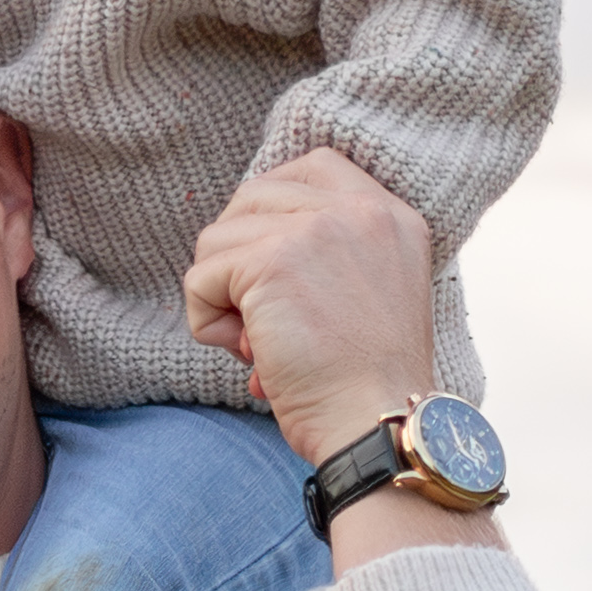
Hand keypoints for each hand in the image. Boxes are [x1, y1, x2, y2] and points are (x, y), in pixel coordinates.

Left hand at [183, 148, 435, 467]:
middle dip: (239, 252)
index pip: (313, 165)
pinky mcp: (271, 262)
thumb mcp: (373, 292)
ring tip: (256, 341)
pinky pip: (201, 277)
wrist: (379, 424)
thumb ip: (330, 252)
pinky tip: (244, 353)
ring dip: (221, 291)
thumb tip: (243, 239)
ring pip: (219, 236)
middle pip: (254, 194)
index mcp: (391, 216)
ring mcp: (314, 230)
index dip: (273, 204)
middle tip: (260, 314)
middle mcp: (359, 210)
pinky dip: (205, 319)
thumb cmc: (367, 383)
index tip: (267, 259)